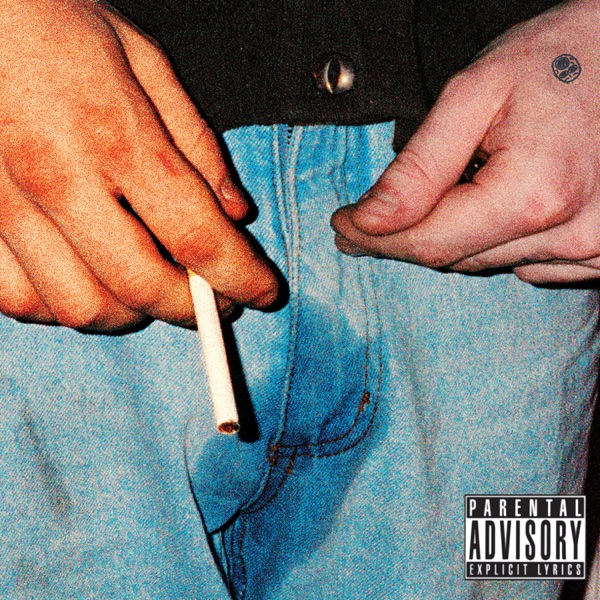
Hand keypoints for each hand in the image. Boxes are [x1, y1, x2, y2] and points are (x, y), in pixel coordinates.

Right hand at [0, 0, 277, 331]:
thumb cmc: (55, 23)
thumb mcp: (146, 63)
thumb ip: (197, 144)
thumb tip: (234, 212)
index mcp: (115, 135)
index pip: (197, 236)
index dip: (242, 277)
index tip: (263, 291)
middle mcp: (58, 178)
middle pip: (141, 286)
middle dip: (192, 309)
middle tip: (213, 300)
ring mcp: (5, 205)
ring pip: (80, 306)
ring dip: (131, 313)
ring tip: (151, 288)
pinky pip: (21, 299)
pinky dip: (66, 305)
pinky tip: (89, 278)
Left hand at [332, 0, 599, 283]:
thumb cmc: (557, 59)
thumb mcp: (475, 94)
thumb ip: (419, 166)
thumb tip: (370, 221)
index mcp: (534, 195)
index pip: (427, 243)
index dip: (375, 238)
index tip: (343, 226)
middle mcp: (570, 234)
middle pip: (453, 259)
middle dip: (402, 240)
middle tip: (364, 223)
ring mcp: (592, 250)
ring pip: (483, 263)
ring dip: (450, 238)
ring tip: (436, 201)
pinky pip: (525, 264)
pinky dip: (495, 241)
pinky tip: (495, 206)